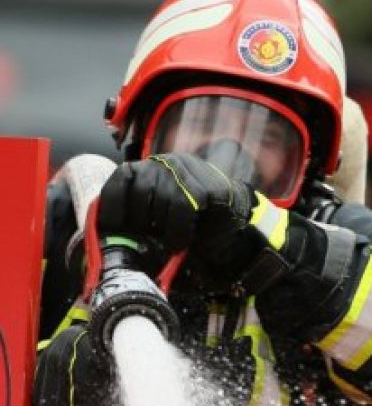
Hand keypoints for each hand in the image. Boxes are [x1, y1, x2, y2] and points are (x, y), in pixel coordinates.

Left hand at [97, 153, 252, 253]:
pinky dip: (179, 230)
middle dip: (141, 221)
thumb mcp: (157, 213)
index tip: (112, 228)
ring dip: (163, 227)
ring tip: (167, 242)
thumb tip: (107, 235)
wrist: (229, 214)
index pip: (122, 177)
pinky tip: (180, 240)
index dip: (113, 205)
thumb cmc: (188, 218)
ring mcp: (190, 171)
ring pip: (164, 198)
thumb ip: (136, 215)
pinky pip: (187, 206)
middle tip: (148, 238)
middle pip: (141, 189)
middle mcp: (167, 164)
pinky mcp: (209, 185)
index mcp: (149, 168)